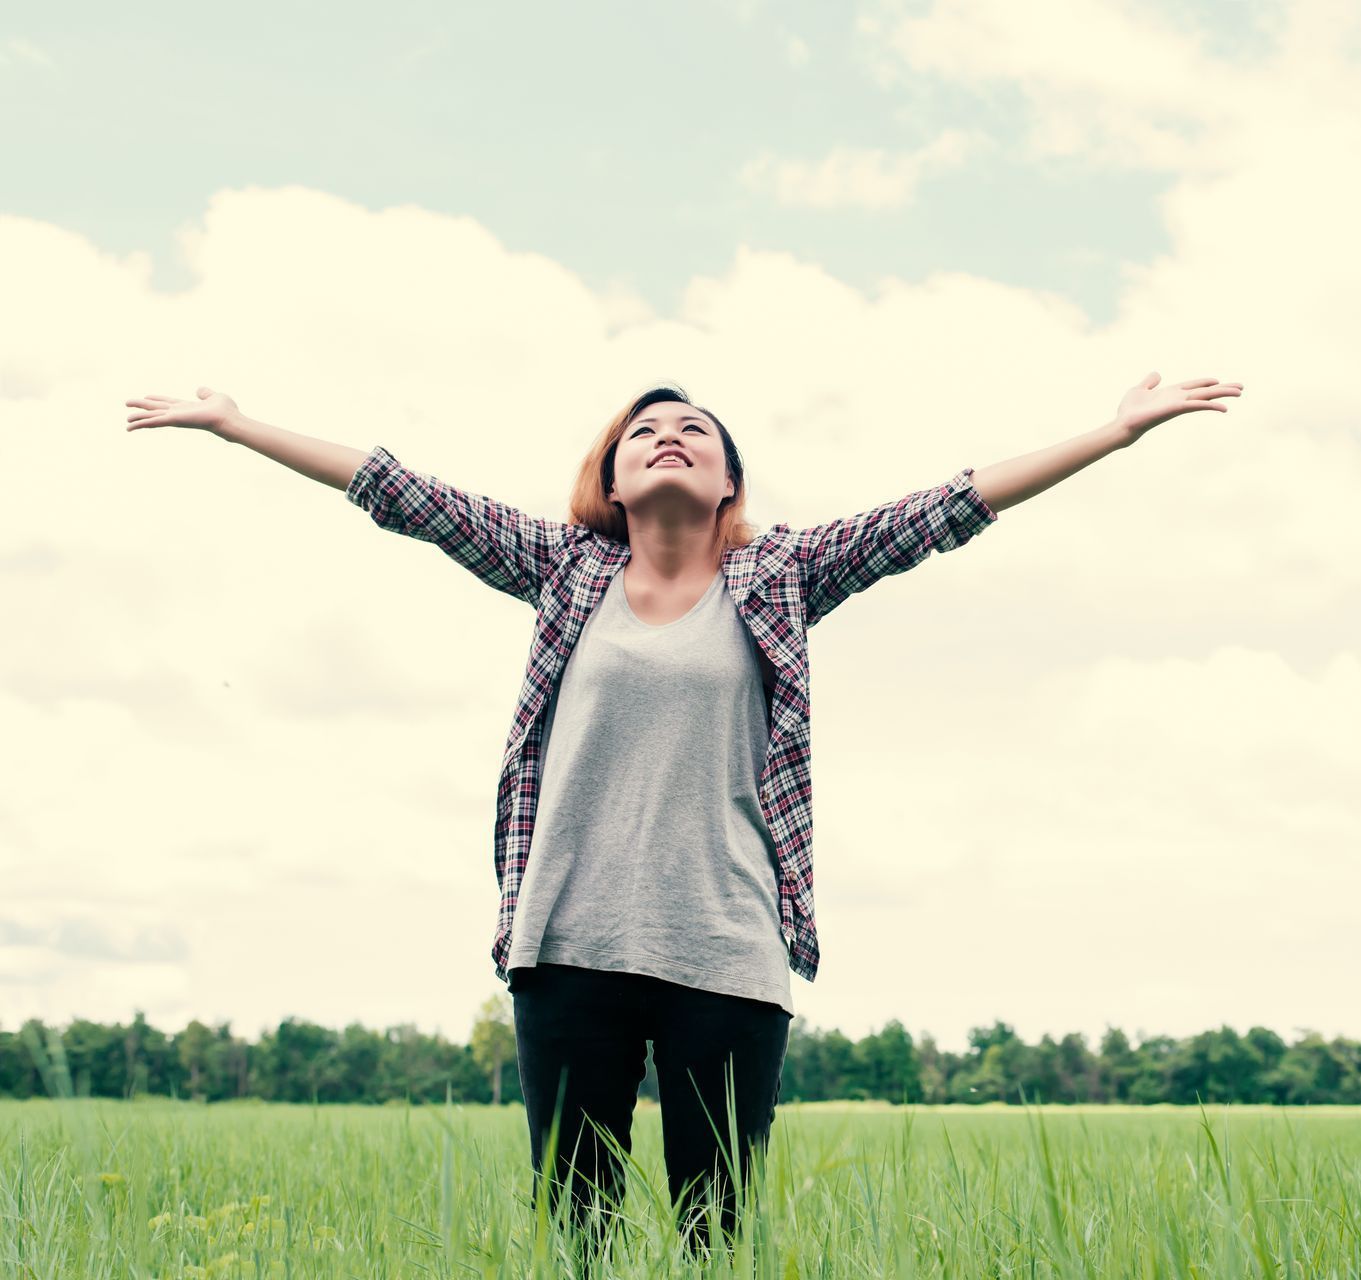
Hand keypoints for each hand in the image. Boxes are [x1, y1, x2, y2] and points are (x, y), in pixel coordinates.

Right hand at [124, 386, 239, 435]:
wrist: (229, 419)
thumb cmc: (227, 410)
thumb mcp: (215, 396)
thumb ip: (206, 393)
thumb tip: (200, 390)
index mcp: (187, 407)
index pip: (168, 402)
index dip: (157, 399)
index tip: (147, 396)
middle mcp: (179, 413)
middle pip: (157, 409)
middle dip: (142, 407)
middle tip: (127, 404)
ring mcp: (176, 417)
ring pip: (153, 417)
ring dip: (139, 419)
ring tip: (126, 422)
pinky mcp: (174, 420)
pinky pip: (154, 421)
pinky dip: (141, 423)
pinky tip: (130, 426)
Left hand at [1114, 372, 1242, 444]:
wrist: (1123, 424)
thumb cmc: (1129, 411)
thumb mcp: (1138, 389)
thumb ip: (1149, 382)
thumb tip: (1157, 374)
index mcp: (1171, 392)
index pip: (1193, 385)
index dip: (1205, 382)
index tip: (1218, 380)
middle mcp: (1178, 398)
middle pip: (1204, 391)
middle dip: (1222, 389)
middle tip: (1241, 387)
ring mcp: (1178, 404)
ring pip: (1204, 397)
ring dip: (1222, 394)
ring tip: (1239, 392)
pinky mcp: (1175, 409)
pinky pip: (1196, 405)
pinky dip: (1209, 405)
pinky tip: (1223, 407)